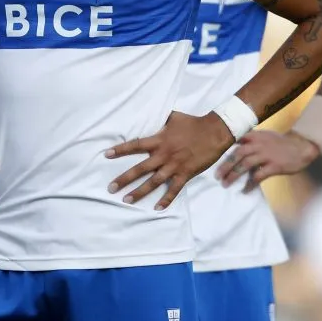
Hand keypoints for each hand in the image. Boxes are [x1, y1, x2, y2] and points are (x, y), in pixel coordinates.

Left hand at [106, 111, 233, 209]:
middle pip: (141, 168)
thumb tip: (152, 113)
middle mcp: (164, 155)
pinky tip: (157, 208)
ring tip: (126, 200)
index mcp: (160, 140)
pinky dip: (166, 199)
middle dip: (124, 178)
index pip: (136, 145)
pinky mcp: (186, 174)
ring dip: (140, 191)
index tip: (107, 155)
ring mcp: (175, 166)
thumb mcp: (174, 117)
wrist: (214, 132)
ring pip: (154, 182)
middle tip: (111, 188)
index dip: (121, 150)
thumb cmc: (193, 123)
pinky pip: (174, 189)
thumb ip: (161, 119)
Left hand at [216, 130, 318, 191]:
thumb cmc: (281, 143)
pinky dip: (250, 183)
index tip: (214, 158)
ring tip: (226, 183)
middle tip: (217, 175)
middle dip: (225, 165)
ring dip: (234, 174)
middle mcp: (259, 144)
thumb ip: (251, 139)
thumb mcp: (265, 136)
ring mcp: (267, 155)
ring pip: (245, 164)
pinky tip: (245, 190)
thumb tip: (235, 146)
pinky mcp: (274, 165)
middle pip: (238, 154)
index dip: (224, 149)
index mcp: (256, 136)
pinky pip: (259, 175)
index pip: (236, 141)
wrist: (301, 147)